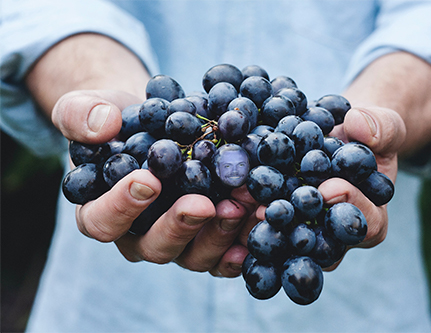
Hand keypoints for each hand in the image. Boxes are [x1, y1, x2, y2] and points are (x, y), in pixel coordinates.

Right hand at [52, 89, 251, 276]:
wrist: (154, 123)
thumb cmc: (116, 121)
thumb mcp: (86, 107)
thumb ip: (81, 115)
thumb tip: (103, 125)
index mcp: (101, 212)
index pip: (102, 221)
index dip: (122, 207)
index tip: (148, 180)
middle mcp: (139, 236)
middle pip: (155, 247)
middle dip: (180, 226)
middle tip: (203, 204)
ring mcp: (178, 241)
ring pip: (195, 255)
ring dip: (221, 233)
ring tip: (242, 205)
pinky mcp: (208, 238)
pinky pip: (225, 253)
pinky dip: (244, 242)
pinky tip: (261, 223)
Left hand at [224, 105, 405, 272]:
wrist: (339, 137)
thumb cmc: (366, 136)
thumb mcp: (383, 126)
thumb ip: (381, 127)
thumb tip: (358, 125)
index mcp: (369, 219)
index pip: (365, 223)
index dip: (350, 206)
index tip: (329, 187)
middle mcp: (335, 236)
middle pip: (319, 243)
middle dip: (295, 225)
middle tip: (271, 209)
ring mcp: (304, 232)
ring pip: (285, 240)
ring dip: (262, 225)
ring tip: (241, 204)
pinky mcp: (278, 222)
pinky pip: (263, 225)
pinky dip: (244, 213)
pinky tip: (226, 199)